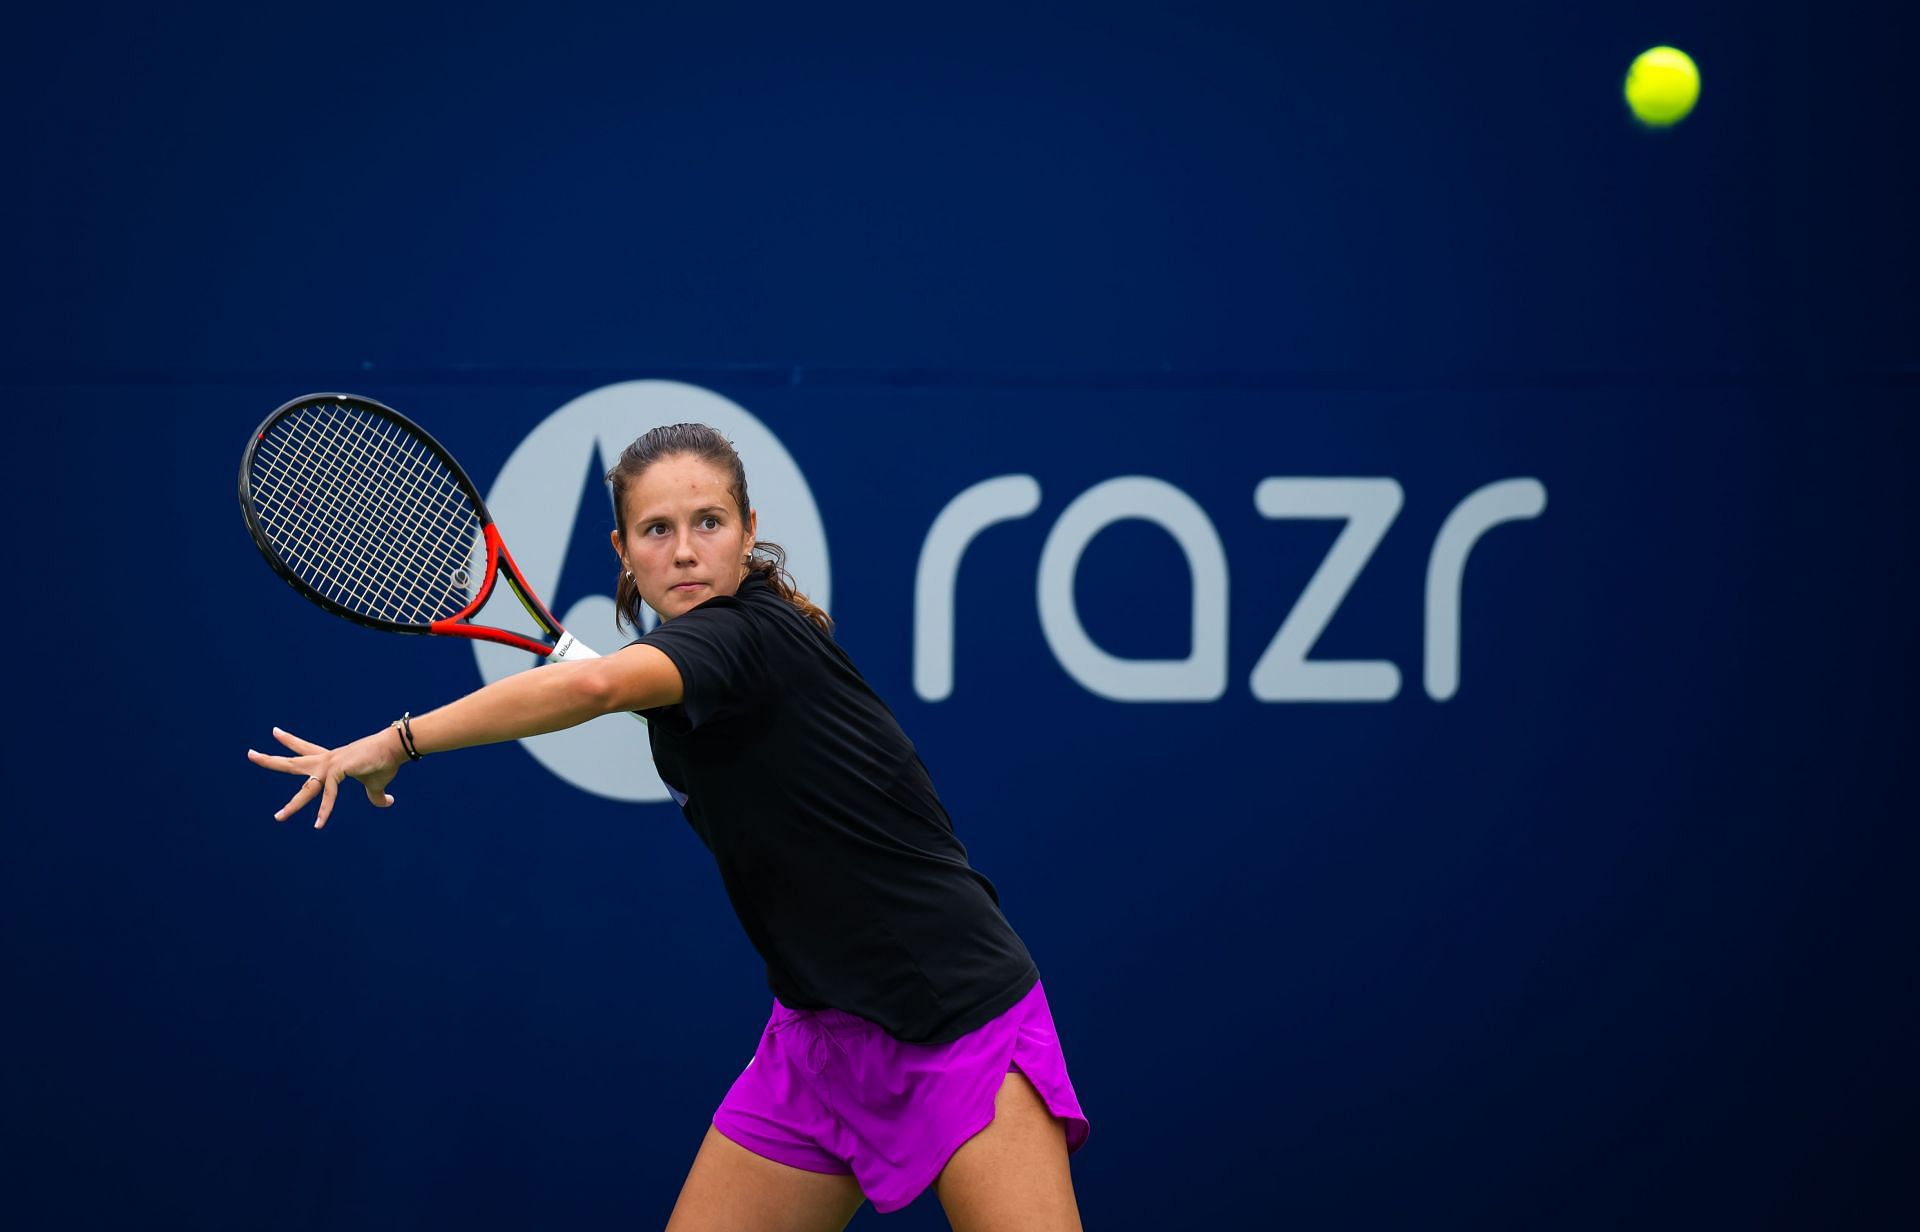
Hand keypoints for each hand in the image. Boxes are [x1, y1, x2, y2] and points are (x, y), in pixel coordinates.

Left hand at [247, 725, 401, 829]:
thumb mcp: (376, 783)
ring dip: (292, 805)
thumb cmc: (385, 762)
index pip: (304, 749)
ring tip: (278, 818)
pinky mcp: (338, 771)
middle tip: (250, 754)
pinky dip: (325, 810)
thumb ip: (376, 796)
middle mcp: (326, 760)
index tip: (274, 733)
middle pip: (293, 761)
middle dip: (270, 759)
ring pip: (305, 787)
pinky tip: (319, 824)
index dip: (290, 742)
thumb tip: (389, 802)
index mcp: (331, 760)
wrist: (394, 748)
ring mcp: (330, 766)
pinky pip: (328, 794)